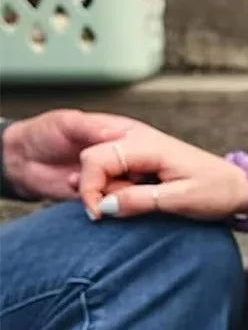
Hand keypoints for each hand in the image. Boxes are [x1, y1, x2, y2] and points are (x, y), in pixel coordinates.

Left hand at [2, 110, 131, 199]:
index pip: (141, 150)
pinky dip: (100, 204)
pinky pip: (114, 207)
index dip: (134, 158)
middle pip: (139, 175)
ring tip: (76, 180)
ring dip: (106, 192)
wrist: (23, 161)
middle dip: (120, 178)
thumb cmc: (43, 134)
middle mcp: (122, 161)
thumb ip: (94, 128)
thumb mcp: (68, 122)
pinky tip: (84, 196)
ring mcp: (114, 181)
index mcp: (119, 137)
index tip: (120, 162)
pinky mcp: (105, 200)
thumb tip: (120, 135)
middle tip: (95, 174)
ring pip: (128, 194)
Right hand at [78, 122, 247, 221]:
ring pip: (100, 162)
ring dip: (104, 186)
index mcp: (145, 145)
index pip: (96, 159)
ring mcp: (137, 144)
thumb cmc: (216, 190)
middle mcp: (137, 137)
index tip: (99, 215)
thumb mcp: (180, 201)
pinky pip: (113, 167)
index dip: (91, 188)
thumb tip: (105, 206)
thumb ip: (140, 201)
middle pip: (92, 156)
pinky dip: (113, 185)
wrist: (238, 186)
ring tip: (130, 204)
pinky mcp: (140, 156)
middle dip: (94, 186)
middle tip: (114, 211)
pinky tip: (130, 198)